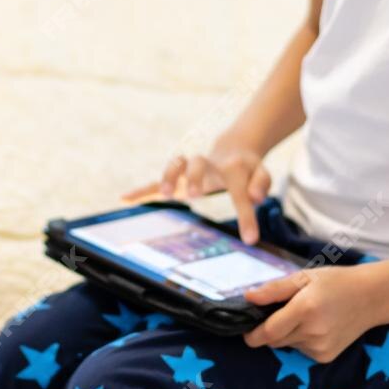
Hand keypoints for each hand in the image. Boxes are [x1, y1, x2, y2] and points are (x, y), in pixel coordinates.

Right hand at [120, 140, 271, 243]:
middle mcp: (209, 165)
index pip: (239, 191)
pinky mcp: (178, 178)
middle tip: (196, 194)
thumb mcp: (262, 174)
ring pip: (177, 165)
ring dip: (170, 176)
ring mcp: (191, 170)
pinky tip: (125, 198)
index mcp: (233, 168)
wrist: (234, 149)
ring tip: (166, 194)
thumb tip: (256, 197)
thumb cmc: (248, 169)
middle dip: (196, 177)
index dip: (246, 216)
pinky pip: (158, 182)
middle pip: (199, 164)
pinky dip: (142, 190)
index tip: (250, 239)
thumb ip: (262, 184)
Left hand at [239, 263, 387, 362]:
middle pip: (274, 340)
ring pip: (287, 345)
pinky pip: (301, 350)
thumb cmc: (335, 282)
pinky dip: (301, 340)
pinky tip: (316, 326)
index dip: (252, 333)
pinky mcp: (326, 357)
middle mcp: (313, 332)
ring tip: (305, 315)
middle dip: (269, 330)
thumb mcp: (304, 277)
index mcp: (305, 309)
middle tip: (281, 312)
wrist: (371, 298)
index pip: (267, 332)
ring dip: (287, 334)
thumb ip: (274, 289)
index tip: (245, 328)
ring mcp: (321, 347)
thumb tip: (248, 298)